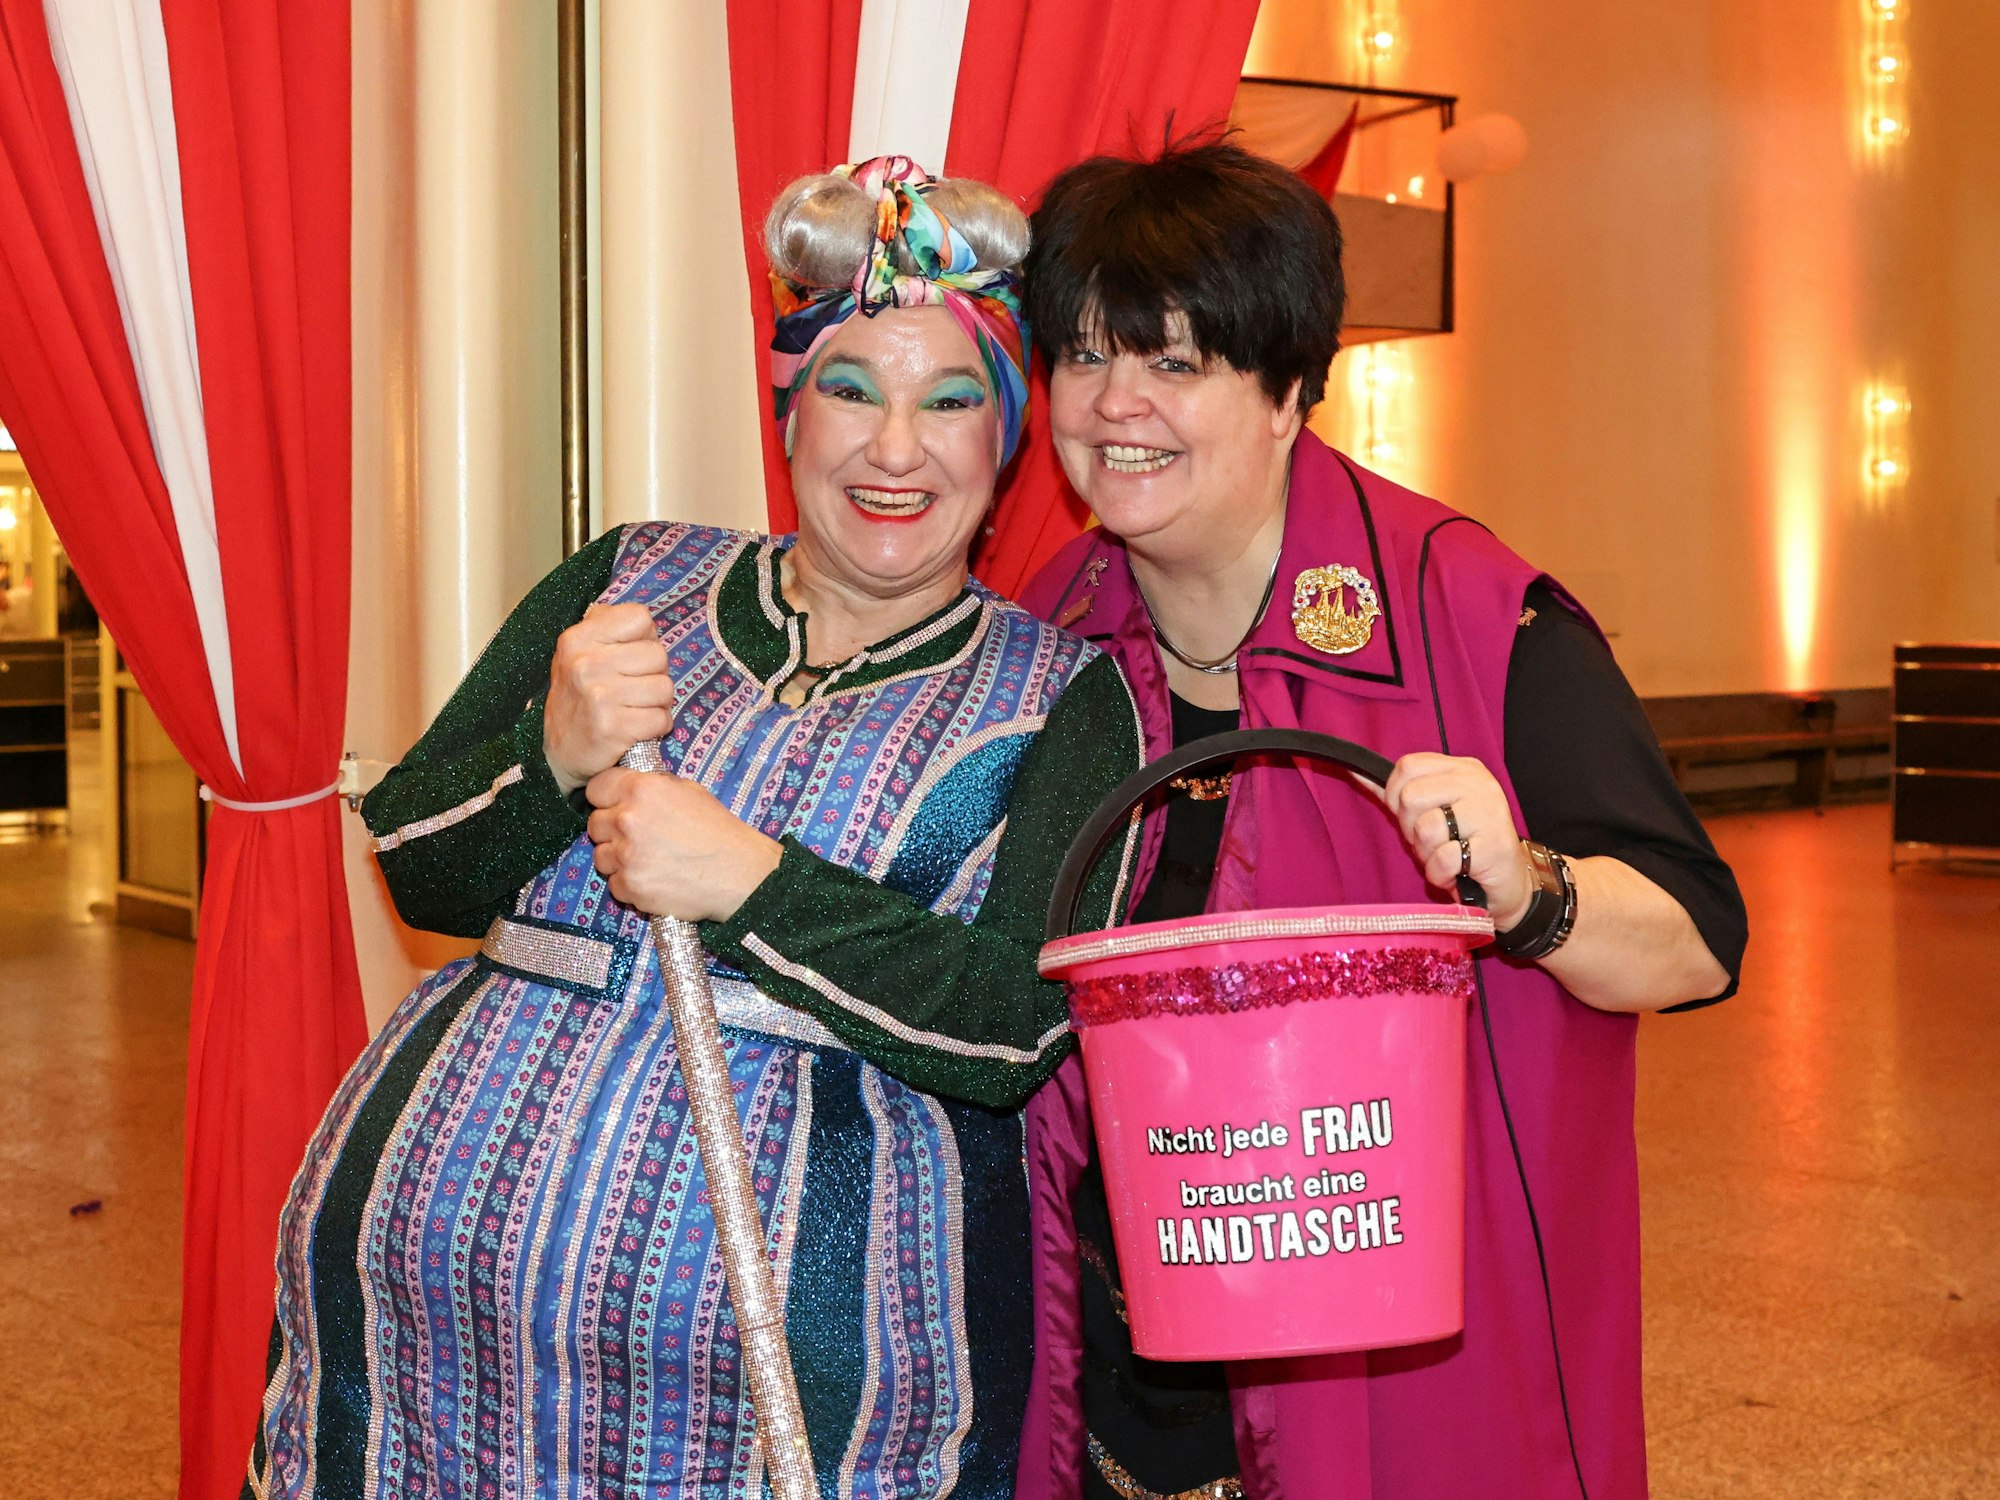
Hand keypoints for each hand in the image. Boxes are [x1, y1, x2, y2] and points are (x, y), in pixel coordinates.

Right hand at [544, 603, 675, 794]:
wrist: (557, 753)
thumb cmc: (580, 698)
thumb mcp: (581, 653)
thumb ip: (608, 628)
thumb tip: (644, 621)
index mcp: (578, 638)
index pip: (640, 618)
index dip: (644, 639)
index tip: (629, 659)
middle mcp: (585, 662)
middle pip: (658, 655)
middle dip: (654, 675)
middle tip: (633, 691)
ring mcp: (598, 695)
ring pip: (665, 688)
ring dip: (658, 704)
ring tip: (635, 710)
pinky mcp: (612, 727)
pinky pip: (661, 719)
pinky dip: (657, 727)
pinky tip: (637, 729)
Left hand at [585, 767, 782, 921]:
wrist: (739, 873)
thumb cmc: (718, 831)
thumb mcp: (688, 791)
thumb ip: (652, 786)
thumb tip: (630, 787)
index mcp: (642, 790)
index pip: (597, 788)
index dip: (607, 798)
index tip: (616, 807)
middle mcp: (628, 820)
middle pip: (595, 824)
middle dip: (611, 831)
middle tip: (637, 838)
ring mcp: (626, 857)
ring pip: (601, 857)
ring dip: (618, 859)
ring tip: (647, 860)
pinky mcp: (630, 887)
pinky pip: (614, 884)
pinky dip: (630, 884)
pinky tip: (654, 879)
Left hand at [1375, 753, 1533, 928]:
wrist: (1508, 884)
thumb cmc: (1464, 847)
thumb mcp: (1429, 812)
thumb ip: (1396, 793)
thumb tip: (1354, 770)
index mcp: (1462, 769)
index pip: (1408, 766)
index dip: (1396, 796)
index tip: (1412, 817)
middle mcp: (1478, 784)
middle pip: (1410, 797)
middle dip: (1411, 829)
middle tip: (1435, 842)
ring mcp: (1489, 812)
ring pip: (1425, 828)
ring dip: (1427, 855)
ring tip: (1447, 857)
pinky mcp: (1494, 845)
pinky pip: (1443, 858)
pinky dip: (1441, 874)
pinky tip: (1456, 873)